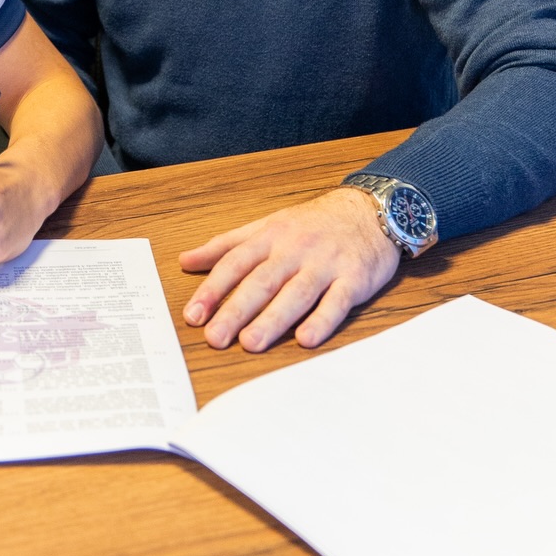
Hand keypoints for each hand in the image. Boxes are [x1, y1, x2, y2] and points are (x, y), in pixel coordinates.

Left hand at [179, 188, 400, 351]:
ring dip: (273, 320)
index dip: (212, 289)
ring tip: (251, 343)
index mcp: (270, 236)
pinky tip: (306, 339)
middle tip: (215, 338)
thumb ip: (226, 245)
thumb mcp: (266, 226)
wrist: (370, 212)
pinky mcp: (354, 279)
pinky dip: (321, 320)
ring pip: (295, 293)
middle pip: (261, 282)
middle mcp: (294, 249)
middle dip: (236, 310)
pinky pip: (336, 302)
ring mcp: (324, 264)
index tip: (193, 315)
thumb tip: (186, 261)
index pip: (234, 263)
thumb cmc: (312, 224)